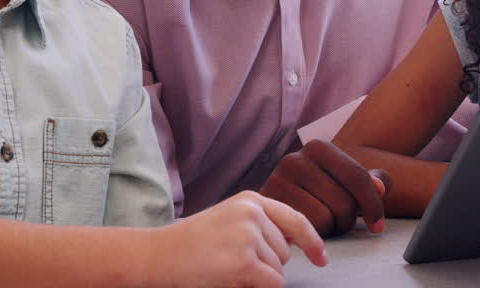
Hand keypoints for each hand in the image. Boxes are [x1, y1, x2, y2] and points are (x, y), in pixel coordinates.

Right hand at [150, 191, 326, 287]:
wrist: (157, 256)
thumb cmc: (190, 244)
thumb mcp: (229, 220)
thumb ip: (260, 225)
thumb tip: (298, 242)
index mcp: (251, 200)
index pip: (296, 219)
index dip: (313, 241)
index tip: (322, 258)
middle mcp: (253, 213)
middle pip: (286, 251)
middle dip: (267, 265)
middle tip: (230, 262)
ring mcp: (249, 236)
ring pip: (279, 270)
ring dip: (258, 278)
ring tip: (225, 268)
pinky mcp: (244, 262)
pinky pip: (272, 283)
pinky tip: (232, 279)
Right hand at [259, 139, 390, 235]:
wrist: (273, 205)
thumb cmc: (315, 193)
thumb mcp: (343, 182)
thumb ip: (368, 182)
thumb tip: (380, 187)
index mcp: (318, 148)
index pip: (357, 177)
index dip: (374, 206)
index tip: (378, 226)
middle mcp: (296, 159)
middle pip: (344, 202)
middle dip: (349, 220)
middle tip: (340, 222)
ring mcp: (278, 180)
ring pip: (327, 218)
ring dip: (331, 229)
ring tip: (323, 222)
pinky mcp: (269, 205)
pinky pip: (307, 229)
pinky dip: (313, 235)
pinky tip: (307, 228)